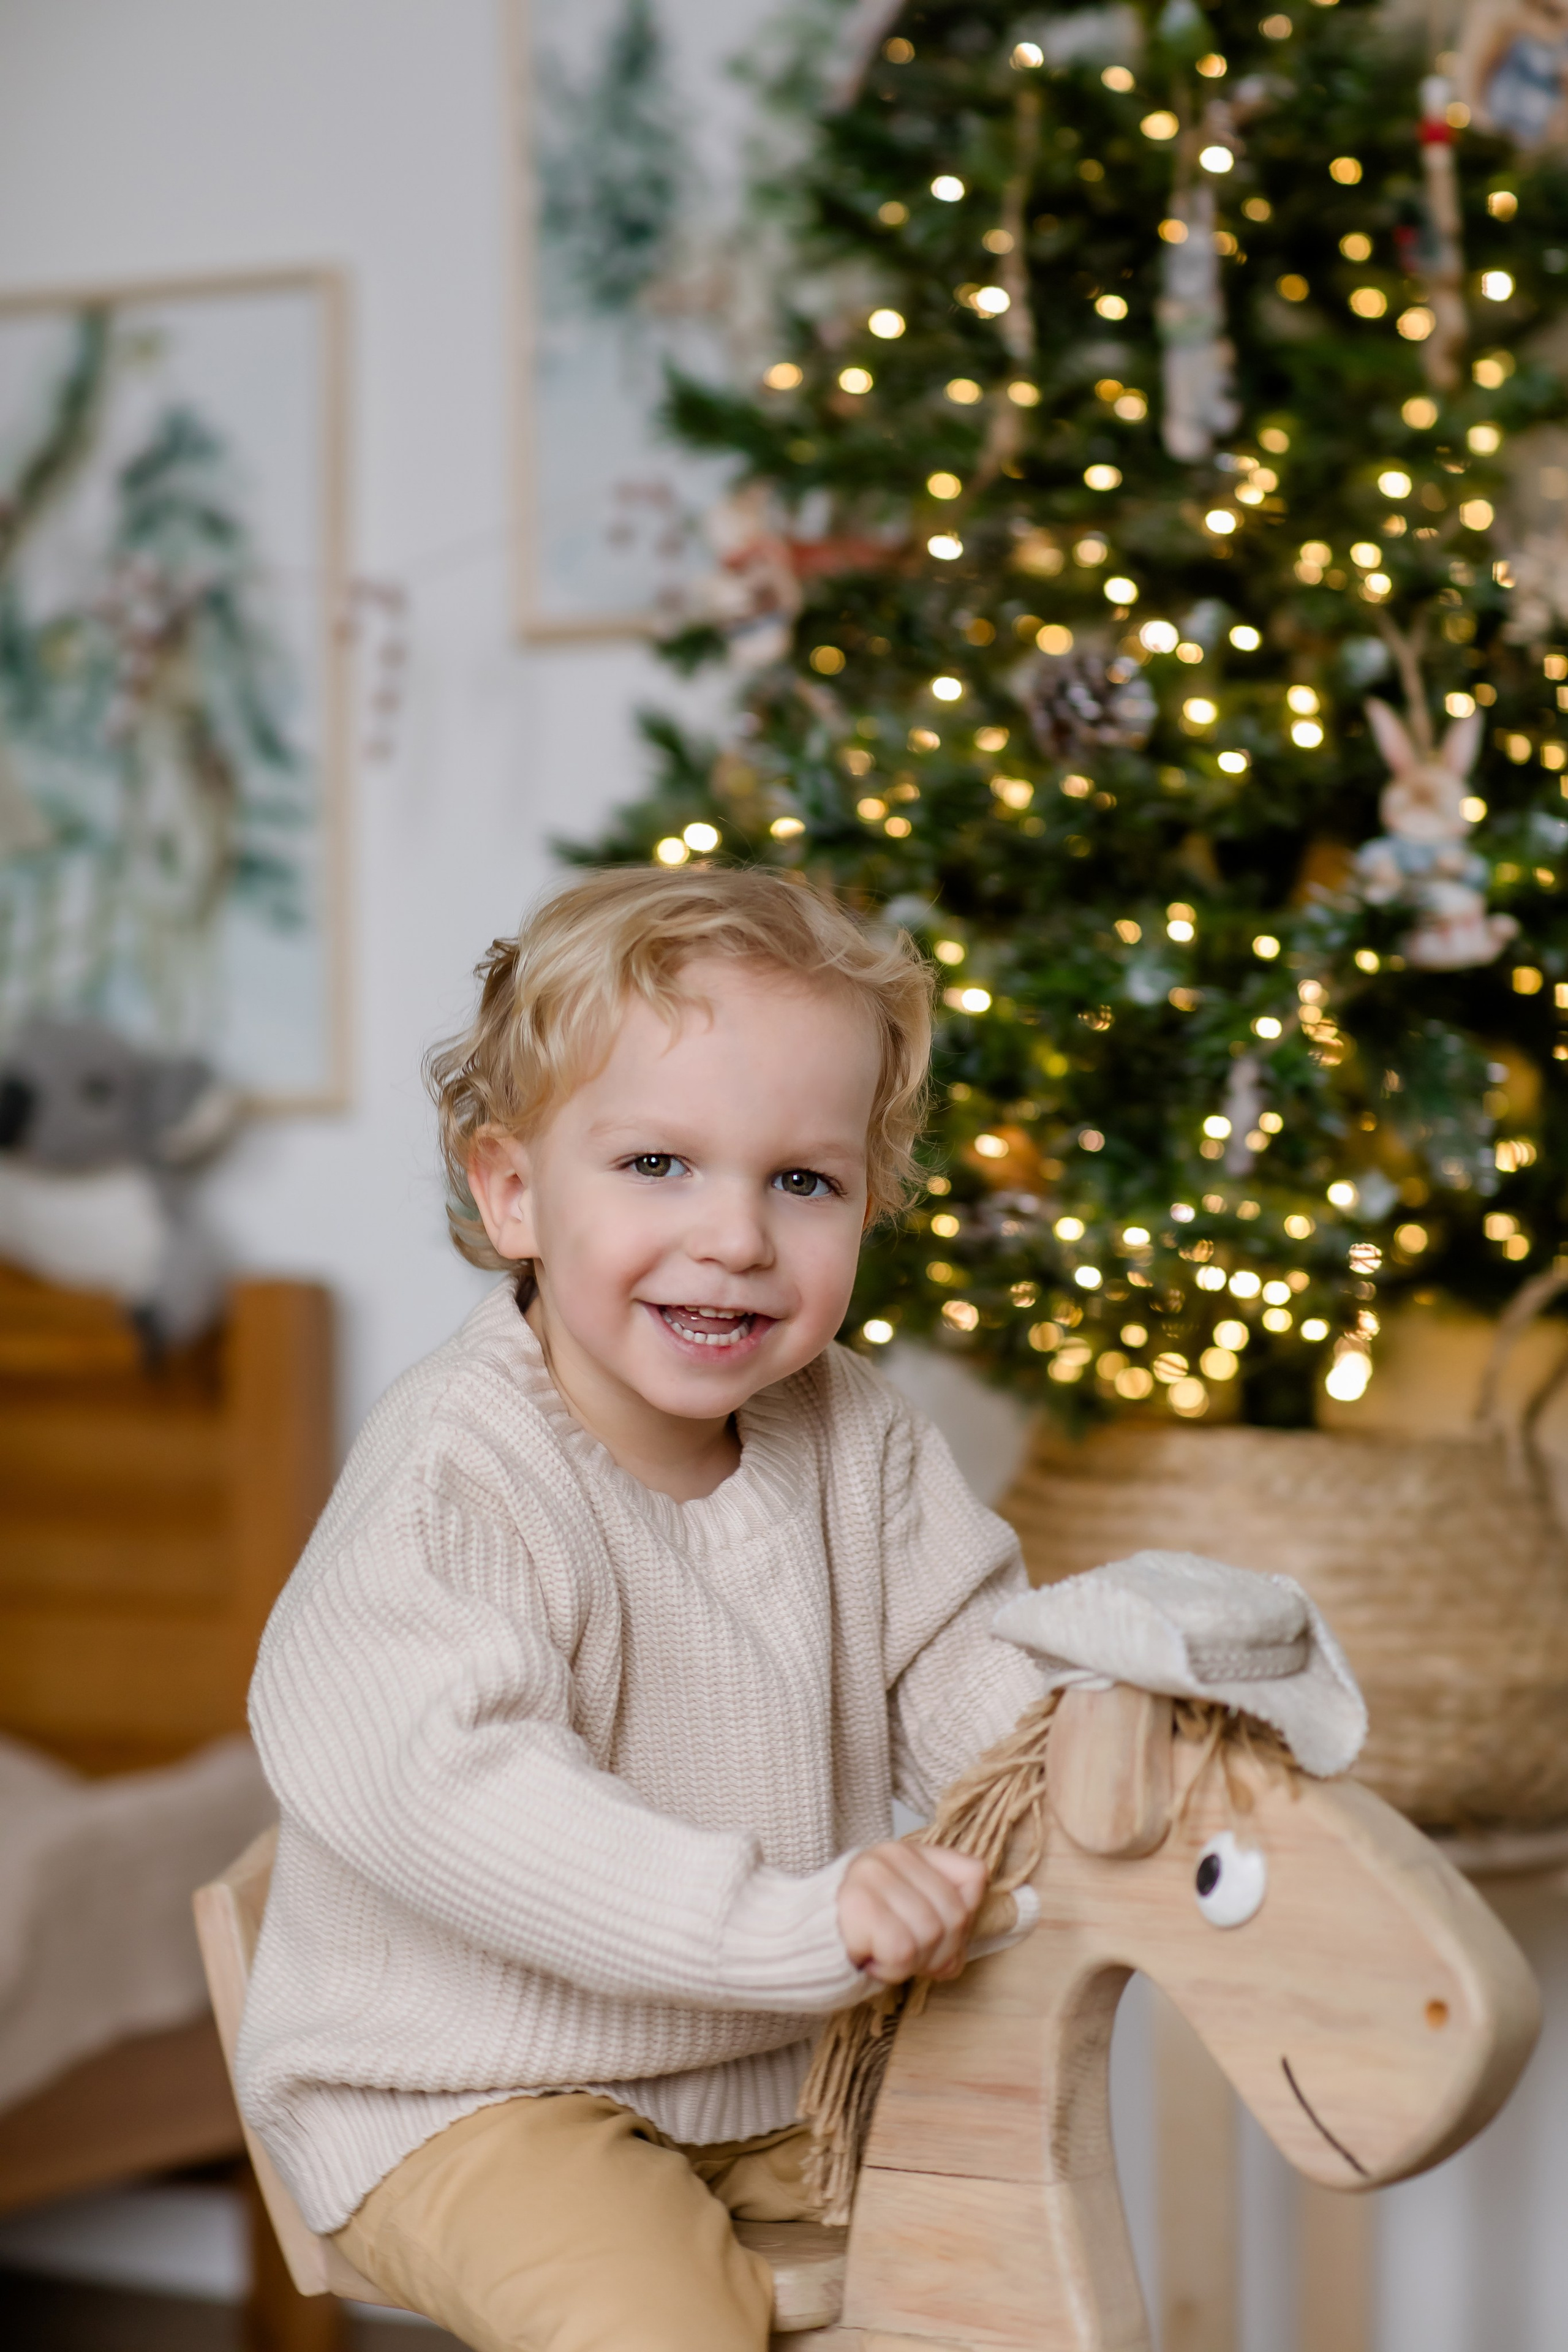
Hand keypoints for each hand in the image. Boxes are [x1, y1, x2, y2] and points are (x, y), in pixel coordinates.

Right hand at [836, 1841, 987, 1985]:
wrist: (789, 1940)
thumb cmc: (853, 1933)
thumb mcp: (902, 1912)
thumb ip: (938, 1919)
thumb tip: (956, 1958)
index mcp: (909, 1851)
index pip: (974, 1876)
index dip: (964, 1919)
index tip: (937, 1938)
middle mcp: (892, 1855)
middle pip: (956, 1914)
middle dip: (938, 1952)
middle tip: (903, 1956)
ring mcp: (873, 1877)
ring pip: (931, 1935)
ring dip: (910, 1964)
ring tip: (880, 1954)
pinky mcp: (858, 1906)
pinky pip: (903, 1953)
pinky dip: (889, 1971)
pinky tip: (867, 1960)